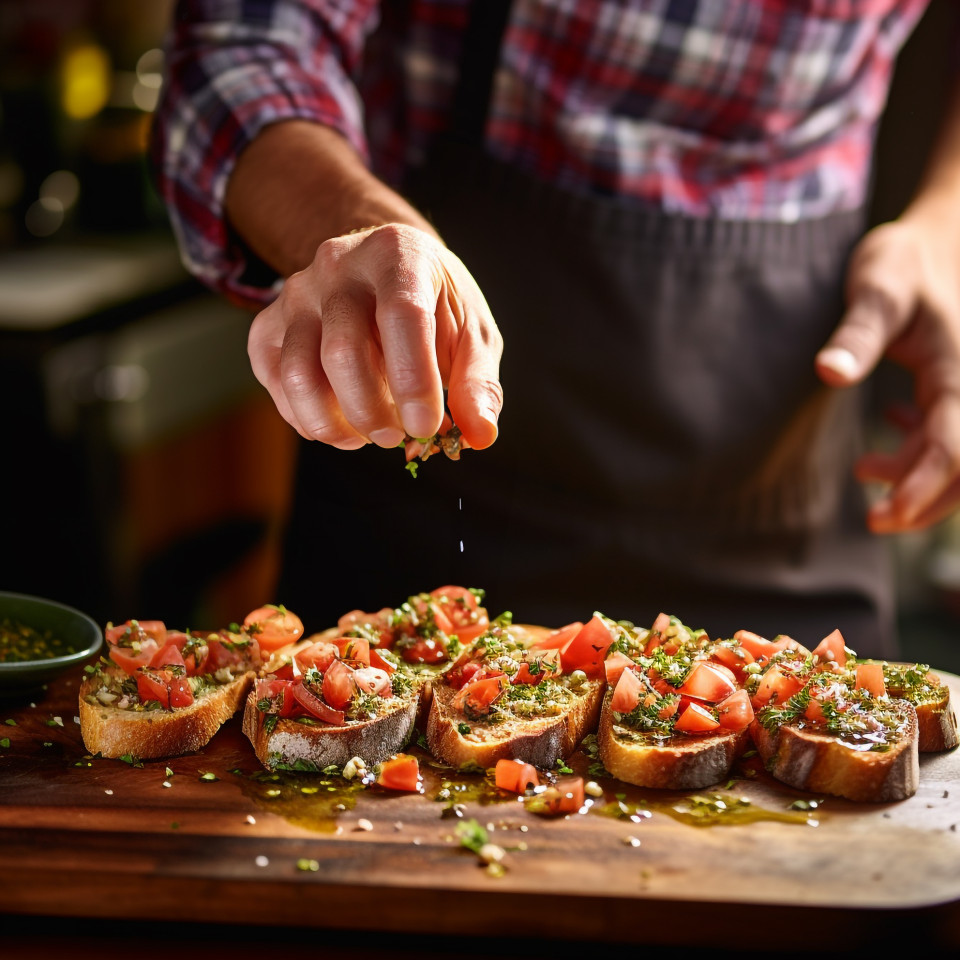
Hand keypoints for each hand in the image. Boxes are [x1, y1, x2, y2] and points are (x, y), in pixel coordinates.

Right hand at [247, 223, 502, 451]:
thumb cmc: (435, 303)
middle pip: (342, 351)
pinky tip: (338, 424)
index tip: (425, 427)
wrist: (384, 269)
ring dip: (332, 423)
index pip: (401, 317)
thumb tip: (479, 434)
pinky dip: (304, 417)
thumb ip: (477, 383)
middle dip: (371, 412)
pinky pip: (274, 378)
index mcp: (399, 255)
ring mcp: (298, 292)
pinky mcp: (270, 320)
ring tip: (366, 437)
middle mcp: (340, 265)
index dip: (413, 381)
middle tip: (397, 438)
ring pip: (298, 371)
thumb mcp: (472, 332)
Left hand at [816, 216, 959, 532]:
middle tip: (873, 520)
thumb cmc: (903, 258)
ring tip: (863, 469)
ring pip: (956, 456)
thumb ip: (858, 332)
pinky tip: (886, 436)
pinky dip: (920, 450)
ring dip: (917, 476)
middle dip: (924, 502)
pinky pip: (949, 434)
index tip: (885, 515)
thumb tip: (830, 372)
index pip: (954, 449)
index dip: (923, 489)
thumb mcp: (877, 288)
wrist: (937, 237)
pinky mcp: (955, 386)